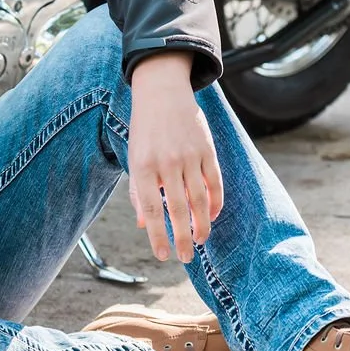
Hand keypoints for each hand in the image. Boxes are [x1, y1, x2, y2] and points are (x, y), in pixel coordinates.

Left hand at [128, 51, 223, 263]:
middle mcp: (166, 163)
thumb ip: (139, 192)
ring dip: (201, 225)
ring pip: (199, 200)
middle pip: (178, 210)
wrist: (162, 92)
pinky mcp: (206, 150)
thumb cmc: (145, 130)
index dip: (158, 236)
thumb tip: (144, 225)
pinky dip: (215, 203)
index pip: (152, 210)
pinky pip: (214, 183)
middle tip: (185, 258)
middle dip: (182, 238)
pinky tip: (211, 216)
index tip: (163, 256)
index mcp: (143, 166)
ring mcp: (188, 156)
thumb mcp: (134, 158)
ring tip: (199, 241)